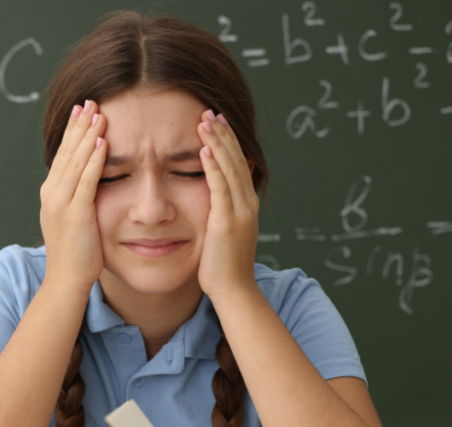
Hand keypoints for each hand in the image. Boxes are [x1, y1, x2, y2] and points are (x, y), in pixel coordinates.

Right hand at [39, 100, 108, 293]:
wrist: (66, 281)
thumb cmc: (77, 256)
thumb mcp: (75, 221)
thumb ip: (80, 200)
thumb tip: (91, 186)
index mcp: (52, 193)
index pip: (64, 155)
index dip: (73, 131)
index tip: (82, 110)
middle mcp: (52, 193)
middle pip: (67, 151)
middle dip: (79, 125)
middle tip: (90, 100)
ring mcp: (61, 202)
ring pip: (76, 160)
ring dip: (88, 134)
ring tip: (99, 112)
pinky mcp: (75, 213)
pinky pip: (86, 179)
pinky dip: (94, 159)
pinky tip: (103, 141)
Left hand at [195, 109, 260, 300]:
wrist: (233, 291)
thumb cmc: (223, 267)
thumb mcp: (224, 233)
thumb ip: (222, 211)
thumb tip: (214, 199)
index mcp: (247, 204)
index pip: (238, 164)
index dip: (228, 141)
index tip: (215, 121)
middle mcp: (248, 203)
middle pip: (236, 160)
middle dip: (223, 134)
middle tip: (210, 109)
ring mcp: (240, 212)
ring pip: (229, 168)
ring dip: (217, 142)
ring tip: (205, 120)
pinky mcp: (227, 222)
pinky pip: (220, 188)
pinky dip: (213, 167)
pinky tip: (204, 149)